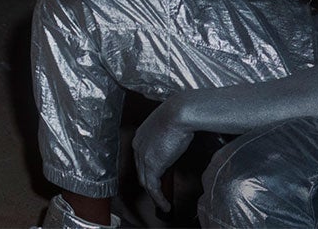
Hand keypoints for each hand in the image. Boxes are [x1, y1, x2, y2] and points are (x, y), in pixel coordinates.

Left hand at [132, 95, 196, 212]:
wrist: (179, 113)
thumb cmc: (178, 115)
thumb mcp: (168, 127)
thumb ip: (166, 137)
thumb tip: (175, 143)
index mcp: (140, 136)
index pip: (140, 159)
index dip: (148, 171)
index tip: (158, 179)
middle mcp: (138, 146)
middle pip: (141, 172)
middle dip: (150, 184)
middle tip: (159, 195)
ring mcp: (143, 156)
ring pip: (145, 182)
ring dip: (154, 195)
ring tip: (162, 204)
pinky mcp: (151, 165)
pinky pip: (153, 187)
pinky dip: (158, 198)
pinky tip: (164, 205)